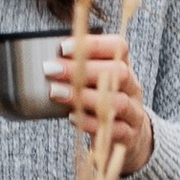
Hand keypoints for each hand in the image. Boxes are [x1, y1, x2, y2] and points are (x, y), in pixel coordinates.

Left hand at [50, 28, 154, 178]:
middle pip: (118, 72)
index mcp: (124, 66)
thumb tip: (46, 58)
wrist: (128, 134)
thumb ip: (77, 68)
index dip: (93, 44)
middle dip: (82, 69)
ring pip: (118, 101)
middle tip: (51, 69)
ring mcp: (133, 112)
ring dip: (84, 96)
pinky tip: (72, 116)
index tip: (63, 47)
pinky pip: (114, 129)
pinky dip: (91, 122)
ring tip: (55, 92)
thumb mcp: (95, 81)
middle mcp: (132, 87)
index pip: (118, 46)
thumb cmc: (102, 100)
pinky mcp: (128, 135)